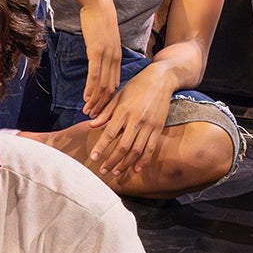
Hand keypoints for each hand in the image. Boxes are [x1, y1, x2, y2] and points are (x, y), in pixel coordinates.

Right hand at [76, 0, 124, 118]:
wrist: (98, 3)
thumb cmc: (99, 18)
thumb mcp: (104, 38)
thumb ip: (103, 50)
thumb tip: (97, 58)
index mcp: (117, 56)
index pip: (114, 83)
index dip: (108, 98)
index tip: (101, 109)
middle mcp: (114, 58)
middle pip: (110, 88)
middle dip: (102, 104)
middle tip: (94, 117)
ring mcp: (106, 55)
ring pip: (103, 84)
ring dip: (95, 100)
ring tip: (88, 111)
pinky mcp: (96, 51)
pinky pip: (94, 74)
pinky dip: (90, 88)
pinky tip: (86, 97)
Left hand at [89, 64, 176, 182]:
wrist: (160, 79)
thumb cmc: (136, 86)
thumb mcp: (118, 95)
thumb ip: (106, 112)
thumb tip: (91, 126)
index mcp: (123, 111)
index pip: (109, 134)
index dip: (100, 148)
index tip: (93, 158)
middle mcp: (136, 120)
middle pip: (123, 146)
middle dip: (112, 161)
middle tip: (103, 171)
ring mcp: (149, 125)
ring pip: (136, 150)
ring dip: (126, 164)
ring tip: (116, 172)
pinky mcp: (158, 128)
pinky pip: (151, 148)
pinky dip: (143, 160)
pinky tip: (136, 169)